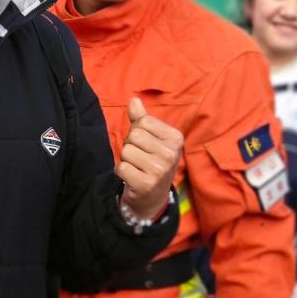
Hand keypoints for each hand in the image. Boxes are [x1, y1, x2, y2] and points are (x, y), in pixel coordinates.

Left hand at [117, 97, 183, 220]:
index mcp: (175, 138)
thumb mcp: (152, 139)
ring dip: (126, 160)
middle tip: (139, 158)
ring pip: (126, 151)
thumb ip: (142, 119)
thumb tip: (134, 100)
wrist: (153, 197)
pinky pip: (121, 167)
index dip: (137, 131)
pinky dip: (121, 172)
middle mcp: (171, 153)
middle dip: (130, 145)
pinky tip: (132, 177)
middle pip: (134, 136)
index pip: (143, 121)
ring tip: (136, 167)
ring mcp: (159, 170)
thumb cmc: (152, 161)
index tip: (146, 145)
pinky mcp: (146, 184)